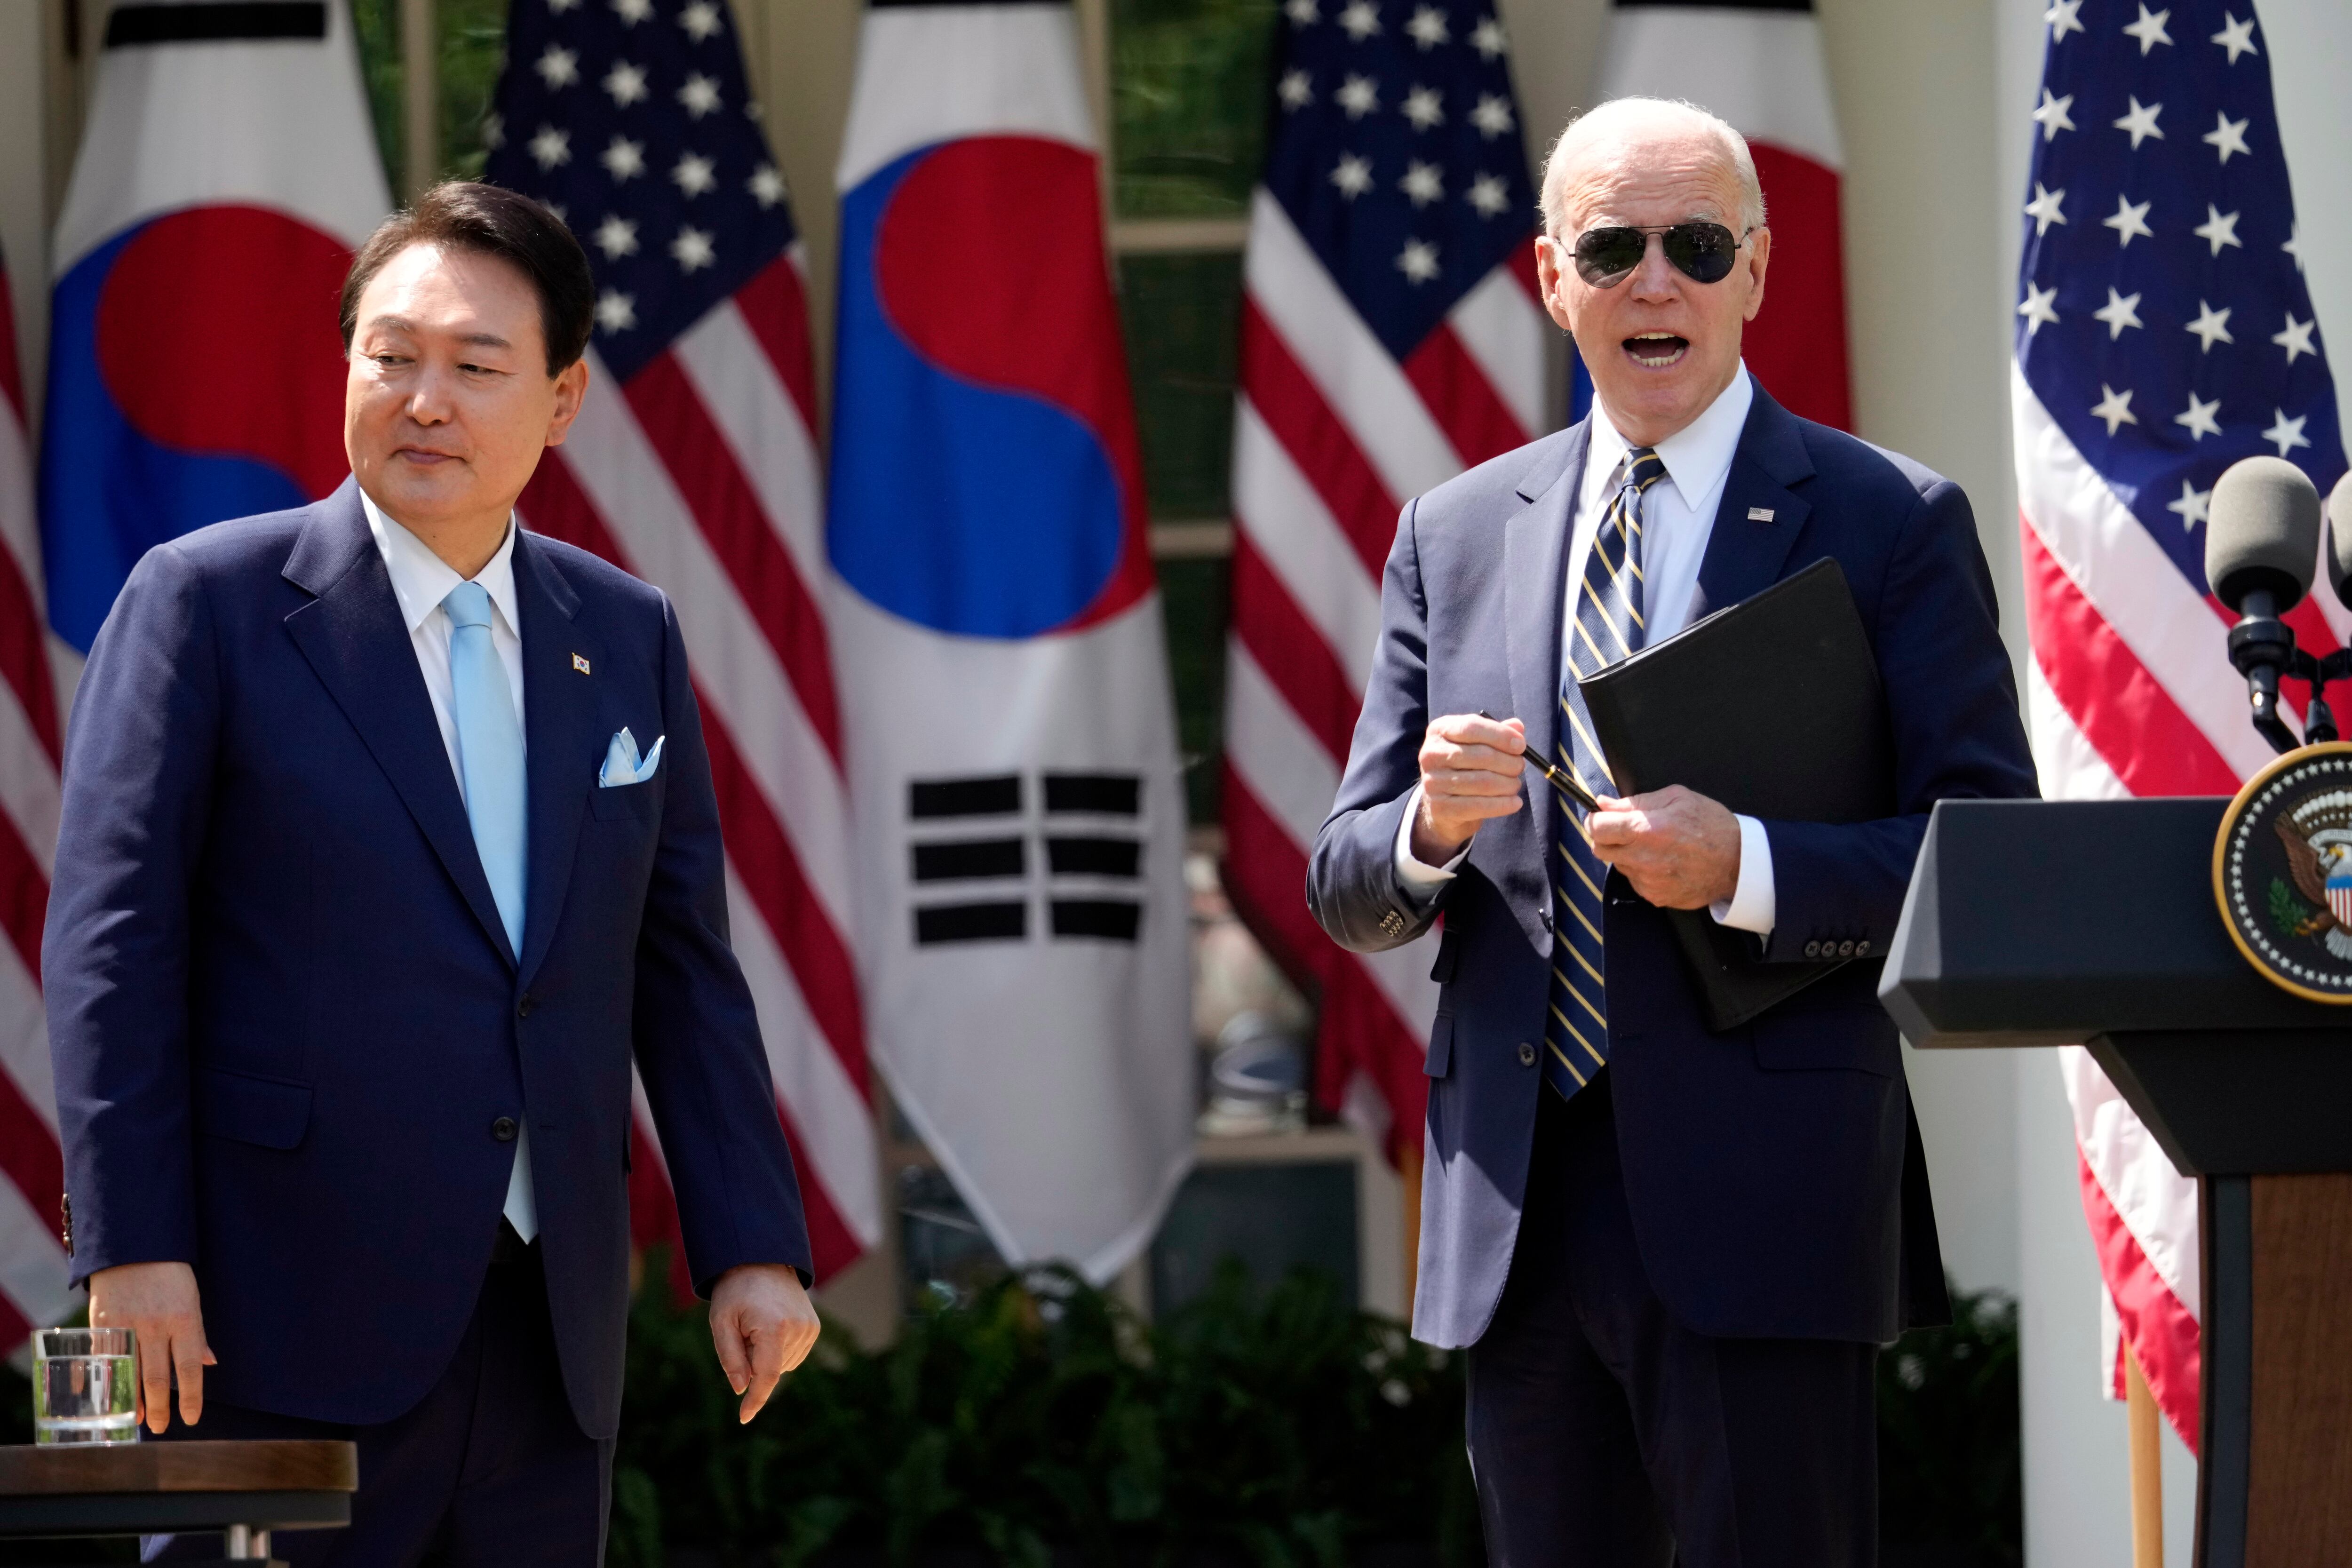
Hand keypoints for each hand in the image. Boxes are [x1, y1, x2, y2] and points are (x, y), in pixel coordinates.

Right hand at [89, 1262, 212, 1434]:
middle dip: (161, 1408)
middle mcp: (155, 1326)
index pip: (190, 1367)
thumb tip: (208, 1364)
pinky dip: (102, 1384)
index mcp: (184, 1319)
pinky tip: (104, 1402)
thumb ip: (197, 1334)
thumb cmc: (170, 1275)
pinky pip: (102, 1363)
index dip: (191, 1396)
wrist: (134, 1247)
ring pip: (129, 1375)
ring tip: (140, 1421)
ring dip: (134, 1403)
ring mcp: (126, 1326)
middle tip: (163, 1428)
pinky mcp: (102, 1325)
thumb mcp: (192, 1299)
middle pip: (158, 1378)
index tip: (191, 1418)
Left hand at [708, 1263, 819, 1423]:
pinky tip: (770, 1328)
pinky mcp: (814, 1326)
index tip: (744, 1418)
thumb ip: (730, 1358)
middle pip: (771, 1370)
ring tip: (757, 1326)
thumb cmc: (736, 1290)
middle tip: (741, 1333)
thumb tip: (742, 1389)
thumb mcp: (721, 1321)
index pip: (766, 1376)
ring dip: (766, 1357)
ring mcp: (809, 1328)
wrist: (762, 1258)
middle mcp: (798, 1329)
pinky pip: (793, 1355)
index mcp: (774, 1328)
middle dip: (752, 1363)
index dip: (755, 1400)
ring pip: (783, 1365)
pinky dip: (778, 1352)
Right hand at [1412, 713, 1528, 863]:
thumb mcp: (1477, 743)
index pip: (1471, 727)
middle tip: (1520, 767)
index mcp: (1439, 730)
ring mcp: (1432, 782)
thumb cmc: (1464, 765)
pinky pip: (1479, 806)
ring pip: (1483, 782)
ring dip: (1508, 784)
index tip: (1521, 745)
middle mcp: (1430, 754)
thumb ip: (1497, 732)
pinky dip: (1503, 805)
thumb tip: (1518, 727)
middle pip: (1480, 755)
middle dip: (1509, 762)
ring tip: (1515, 784)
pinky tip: (1515, 802)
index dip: (1500, 735)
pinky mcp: (1440, 807)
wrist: (1442, 802)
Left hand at [1587, 785, 1740, 908]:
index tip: (1602, 817)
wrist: (1740, 863)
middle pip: (1599, 849)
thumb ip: (1635, 801)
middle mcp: (1642, 859)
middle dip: (1607, 838)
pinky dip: (1643, 871)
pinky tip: (1665, 862)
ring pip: (1619, 865)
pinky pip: (1636, 881)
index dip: (1595, 820)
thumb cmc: (1711, 824)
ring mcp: (1648, 881)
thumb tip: (1604, 803)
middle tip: (1628, 830)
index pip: (1597, 828)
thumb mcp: (1677, 798)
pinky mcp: (1656, 897)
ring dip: (1628, 854)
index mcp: (1646, 830)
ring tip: (1656, 846)